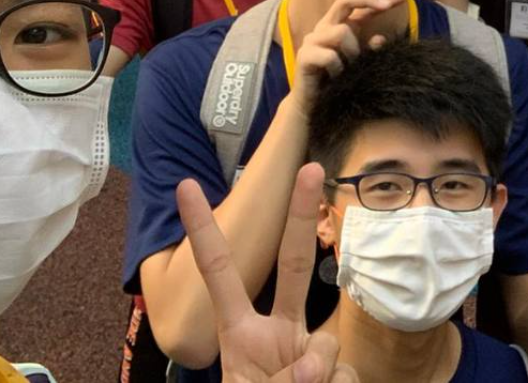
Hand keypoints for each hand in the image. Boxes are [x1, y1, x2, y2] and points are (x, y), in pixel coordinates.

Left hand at [177, 166, 358, 382]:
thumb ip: (281, 380)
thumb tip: (314, 366)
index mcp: (241, 336)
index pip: (220, 274)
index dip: (203, 230)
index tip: (184, 187)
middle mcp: (279, 333)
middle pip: (294, 264)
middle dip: (300, 216)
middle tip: (307, 166)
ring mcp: (311, 352)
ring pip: (324, 344)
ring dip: (312, 380)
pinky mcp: (342, 373)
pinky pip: (343, 377)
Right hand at [291, 0, 404, 111]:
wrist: (314, 107)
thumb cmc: (339, 82)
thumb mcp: (361, 62)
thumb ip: (371, 48)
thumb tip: (381, 39)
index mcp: (339, 25)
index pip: (360, 5)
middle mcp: (325, 27)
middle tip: (386, 7)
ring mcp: (313, 40)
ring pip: (341, 31)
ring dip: (353, 51)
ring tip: (351, 67)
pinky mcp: (305, 56)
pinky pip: (330, 55)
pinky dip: (338, 67)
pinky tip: (337, 77)